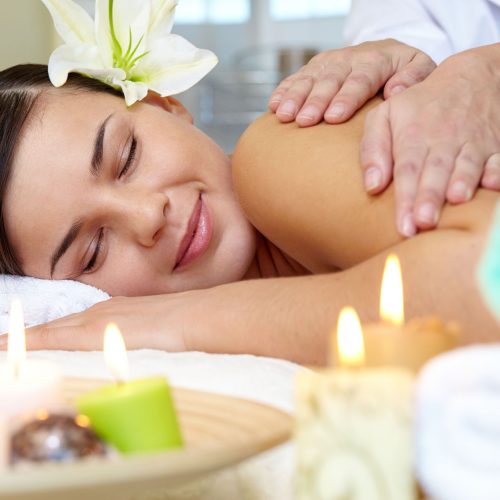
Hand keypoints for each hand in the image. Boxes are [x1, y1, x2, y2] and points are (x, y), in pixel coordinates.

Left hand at [1, 293, 202, 350]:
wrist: (189, 315)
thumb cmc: (183, 318)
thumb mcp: (161, 323)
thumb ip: (148, 330)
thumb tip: (149, 337)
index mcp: (116, 310)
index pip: (77, 320)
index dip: (56, 328)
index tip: (39, 334)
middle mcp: (102, 311)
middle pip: (60, 323)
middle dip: (34, 332)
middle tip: (5, 338)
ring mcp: (98, 319)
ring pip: (54, 328)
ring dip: (29, 336)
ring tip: (3, 342)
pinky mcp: (95, 332)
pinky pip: (56, 337)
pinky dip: (36, 341)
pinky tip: (17, 344)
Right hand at [268, 39, 435, 126]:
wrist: (388, 55)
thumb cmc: (405, 73)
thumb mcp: (421, 70)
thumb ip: (414, 78)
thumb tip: (395, 91)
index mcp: (378, 59)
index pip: (361, 78)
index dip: (346, 97)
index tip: (334, 117)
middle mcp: (350, 57)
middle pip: (331, 79)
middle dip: (316, 100)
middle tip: (305, 120)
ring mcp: (330, 62)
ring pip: (310, 77)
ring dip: (295, 97)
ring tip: (284, 115)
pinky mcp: (315, 68)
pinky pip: (296, 77)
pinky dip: (284, 90)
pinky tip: (273, 105)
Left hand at [360, 44, 499, 235]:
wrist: (473, 76)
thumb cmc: (419, 105)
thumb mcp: (385, 115)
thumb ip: (372, 149)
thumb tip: (371, 186)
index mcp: (413, 135)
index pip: (407, 170)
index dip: (405, 198)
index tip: (403, 224)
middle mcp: (443, 139)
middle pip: (435, 170)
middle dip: (429, 196)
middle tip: (422, 222)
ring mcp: (472, 142)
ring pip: (466, 164)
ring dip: (462, 182)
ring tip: (455, 200)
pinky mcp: (496, 144)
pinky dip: (498, 170)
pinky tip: (492, 184)